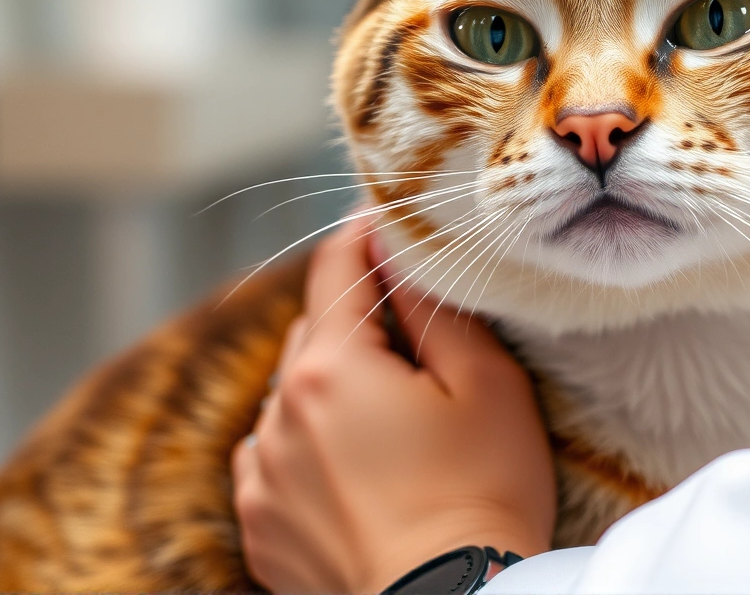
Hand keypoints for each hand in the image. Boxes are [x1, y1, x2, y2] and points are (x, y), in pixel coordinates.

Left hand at [233, 225, 555, 593]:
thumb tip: (403, 255)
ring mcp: (263, 475)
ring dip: (330, 386)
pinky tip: (352, 463)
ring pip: (291, 397)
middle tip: (415, 331)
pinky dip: (305, 446)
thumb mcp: (486, 383)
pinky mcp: (263, 528)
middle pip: (313, 331)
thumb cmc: (483, 494)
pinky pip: (274, 460)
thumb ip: (438, 307)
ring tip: (390, 412)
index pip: (336, 266)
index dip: (365, 234)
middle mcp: (279, 412)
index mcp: (330, 364)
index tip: (391, 222)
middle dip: (357, 319)